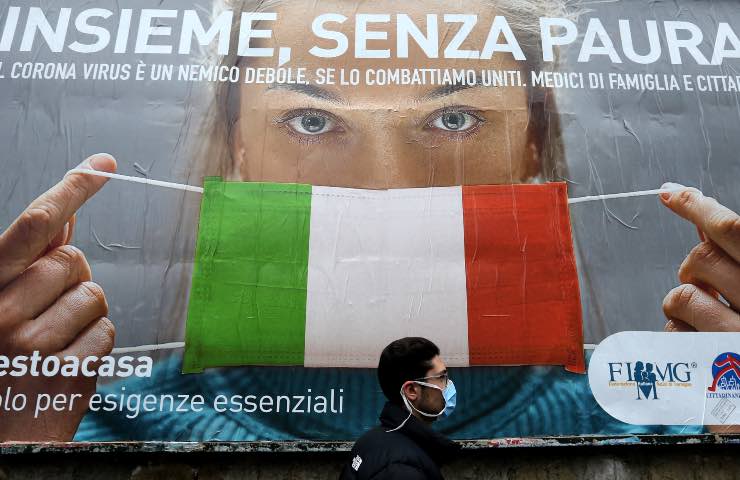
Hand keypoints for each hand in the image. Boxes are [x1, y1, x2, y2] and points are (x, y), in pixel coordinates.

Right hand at [0, 154, 116, 440]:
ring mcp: (34, 347)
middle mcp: (1, 314)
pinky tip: (67, 362)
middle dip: (71, 280)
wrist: (2, 437)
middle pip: (75, 262)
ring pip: (96, 296)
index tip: (103, 165)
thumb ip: (28, 262)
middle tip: (47, 312)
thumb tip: (64, 217)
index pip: (34, 226)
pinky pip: (107, 333)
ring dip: (85, 314)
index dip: (72, 189)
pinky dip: (95, 344)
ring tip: (54, 341)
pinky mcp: (66, 374)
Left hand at [660, 183, 739, 432]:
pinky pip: (671, 334)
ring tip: (708, 319)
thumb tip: (694, 213)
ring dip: (683, 305)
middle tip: (707, 283)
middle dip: (693, 267)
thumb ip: (736, 256)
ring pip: (681, 296)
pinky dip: (678, 335)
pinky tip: (701, 345)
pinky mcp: (712, 370)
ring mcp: (737, 341)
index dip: (698, 207)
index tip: (670, 194)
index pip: (734, 231)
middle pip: (700, 259)